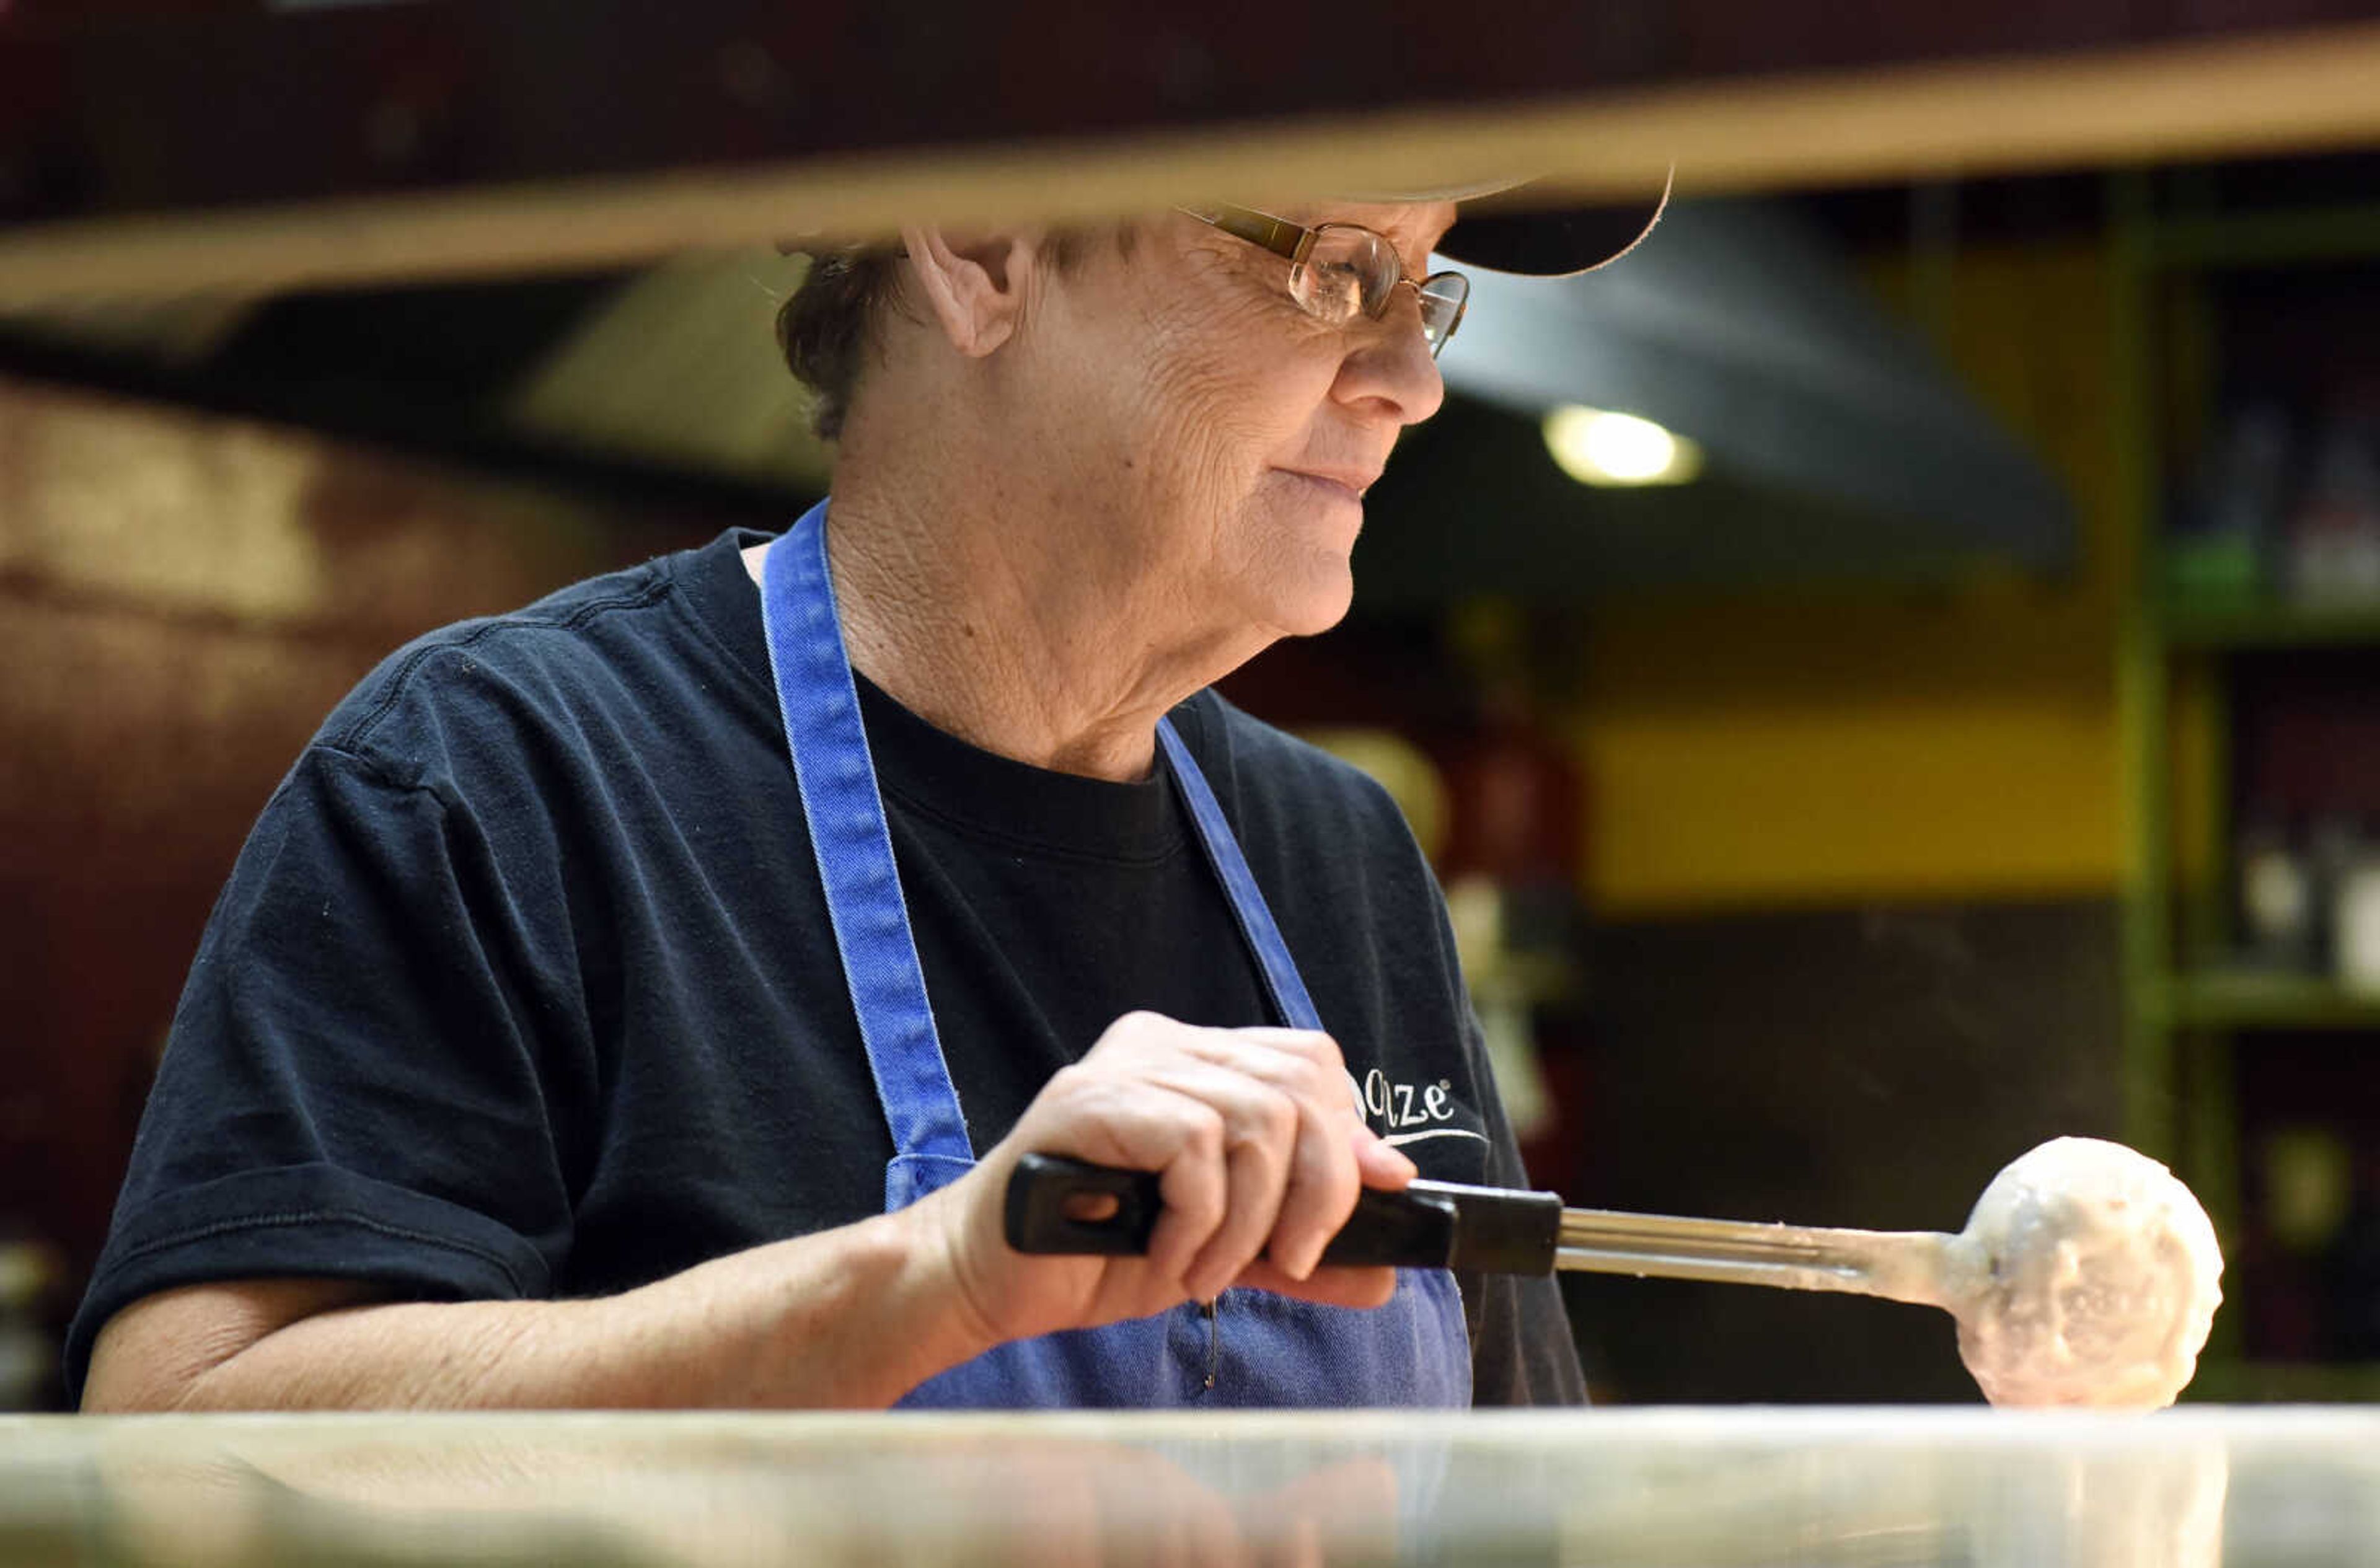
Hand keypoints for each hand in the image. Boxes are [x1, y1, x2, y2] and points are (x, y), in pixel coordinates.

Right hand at [907, 1011, 1418, 1348]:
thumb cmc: (1095, 1254)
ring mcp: (1124, 1066)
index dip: (1347, 1136)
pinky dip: (1198, 1224)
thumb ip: (1300, 1251)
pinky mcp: (1090, 1102)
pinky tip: (1163, 1259)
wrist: (988, 1281)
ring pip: (1257, 1121)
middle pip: (1301, 1087)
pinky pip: (1194, 1149)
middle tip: (1287, 1262)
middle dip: (1318, 1190)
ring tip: (1204, 1272)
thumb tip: (1389, 1269)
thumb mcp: (1222, 1251)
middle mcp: (1164, 1044)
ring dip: (1250, 1222)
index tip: (1341, 1220)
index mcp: (1196, 1061)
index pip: (1311, 1064)